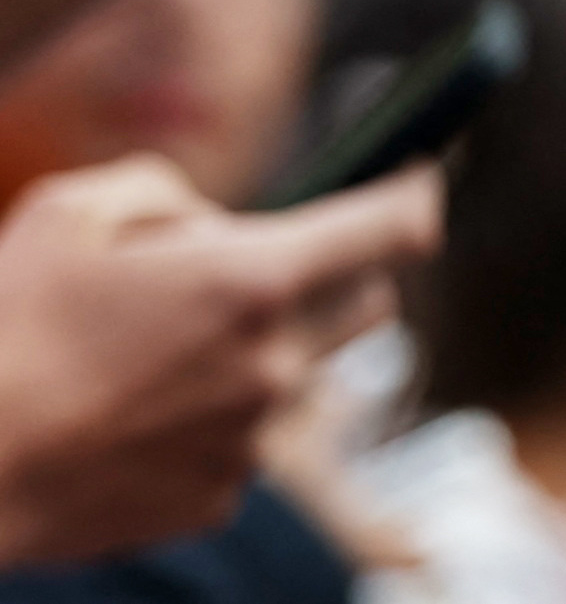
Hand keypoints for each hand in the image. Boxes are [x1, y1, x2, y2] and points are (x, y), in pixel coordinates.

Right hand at [0, 156, 441, 565]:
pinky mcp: (219, 496)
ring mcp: (253, 438)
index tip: (417, 176)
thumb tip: (214, 223)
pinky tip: (133, 417)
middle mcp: (275, 362)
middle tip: (258, 270)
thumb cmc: (3, 330)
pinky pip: (246, 440)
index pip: (399, 224)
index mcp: (254, 280)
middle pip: (369, 303)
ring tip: (156, 356)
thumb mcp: (73, 213)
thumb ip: (168, 194)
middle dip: (336, 276)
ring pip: (299, 376)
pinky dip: (212, 419)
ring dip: (261, 353)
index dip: (416, 191)